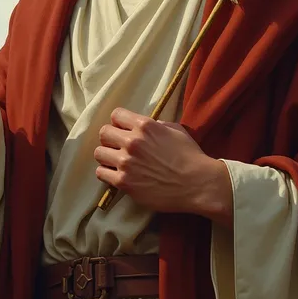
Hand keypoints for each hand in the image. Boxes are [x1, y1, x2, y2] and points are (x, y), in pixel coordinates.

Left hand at [95, 108, 232, 224]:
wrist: (198, 184)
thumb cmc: (190, 155)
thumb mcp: (175, 129)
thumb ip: (156, 124)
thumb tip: (144, 127)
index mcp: (144, 125)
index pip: (116, 114)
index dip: (119, 122)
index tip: (123, 129)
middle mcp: (132, 141)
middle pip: (104, 132)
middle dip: (110, 137)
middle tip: (118, 146)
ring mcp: (126, 162)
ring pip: (99, 153)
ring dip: (107, 156)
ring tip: (116, 161)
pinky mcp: (124, 182)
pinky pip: (101, 173)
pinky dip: (107, 173)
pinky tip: (117, 174)